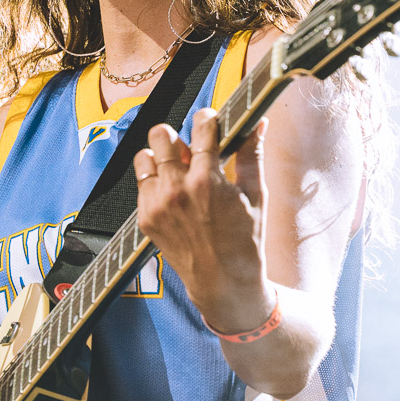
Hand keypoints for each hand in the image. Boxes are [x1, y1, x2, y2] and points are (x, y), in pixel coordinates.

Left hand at [133, 107, 271, 328]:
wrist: (223, 282)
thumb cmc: (244, 241)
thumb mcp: (255, 196)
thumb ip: (251, 155)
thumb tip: (257, 124)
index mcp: (207, 181)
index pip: (201, 128)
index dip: (207, 117)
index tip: (210, 118)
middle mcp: (177, 190)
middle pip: (160, 135)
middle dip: (175, 136)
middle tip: (189, 147)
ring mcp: (157, 205)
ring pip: (144, 157)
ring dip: (160, 159)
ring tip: (178, 172)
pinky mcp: (146, 219)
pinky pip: (141, 185)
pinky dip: (156, 184)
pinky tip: (175, 195)